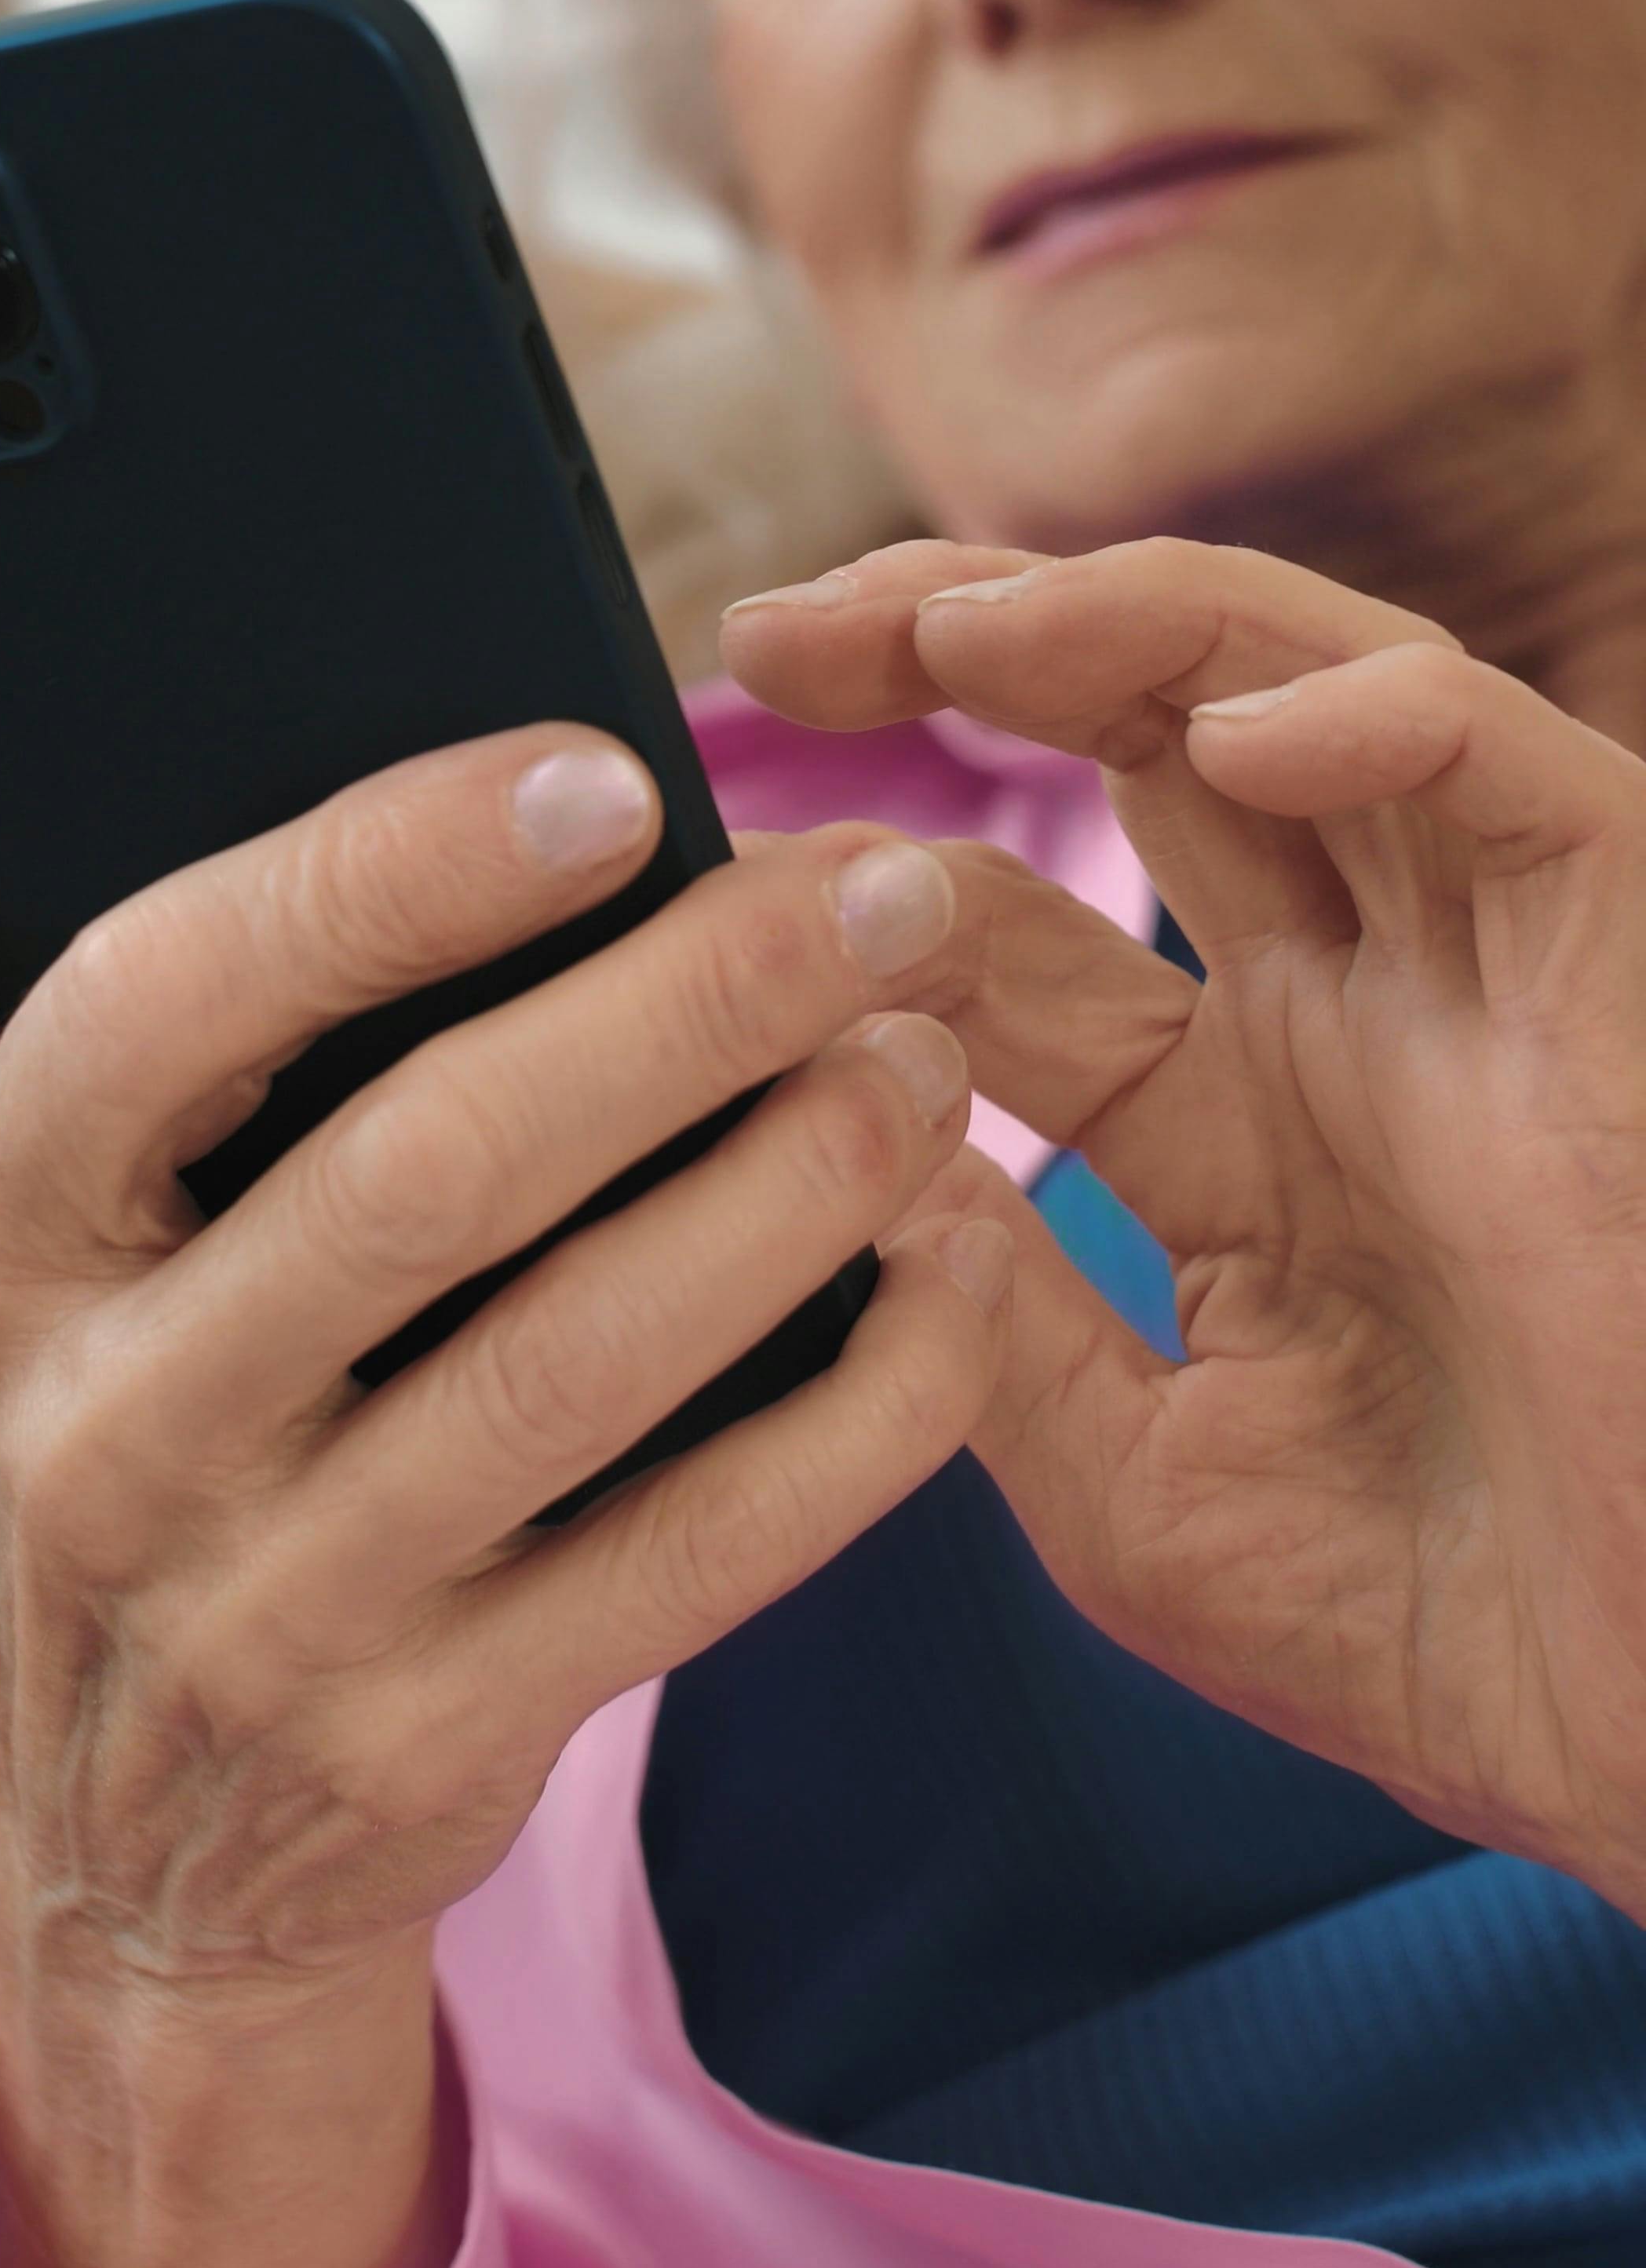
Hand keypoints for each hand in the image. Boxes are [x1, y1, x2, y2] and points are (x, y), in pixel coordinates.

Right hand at [0, 722, 1014, 2267]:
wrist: (123, 1859)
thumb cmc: (152, 1445)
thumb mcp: (77, 1263)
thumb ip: (178, 1072)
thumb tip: (389, 801)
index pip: (157, 1008)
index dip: (386, 876)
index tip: (612, 781)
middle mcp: (102, 1427)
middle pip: (420, 1172)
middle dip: (683, 1010)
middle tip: (880, 895)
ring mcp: (260, 1610)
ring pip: (571, 1361)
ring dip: (786, 1189)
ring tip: (931, 1062)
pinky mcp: (428, 1738)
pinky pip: (685, 1553)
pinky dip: (849, 1413)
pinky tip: (952, 1280)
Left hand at [723, 537, 1645, 1923]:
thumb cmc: (1454, 1644)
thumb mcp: (1145, 1488)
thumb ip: (996, 1321)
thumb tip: (839, 1151)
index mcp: (1238, 1118)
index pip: (1018, 931)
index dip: (870, 875)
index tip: (713, 857)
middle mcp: (1354, 1009)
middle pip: (1145, 739)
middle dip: (964, 648)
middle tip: (783, 627)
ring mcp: (1485, 978)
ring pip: (1311, 693)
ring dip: (1132, 625)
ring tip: (957, 622)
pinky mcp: (1624, 973)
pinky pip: (1519, 771)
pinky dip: (1383, 718)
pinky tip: (1242, 737)